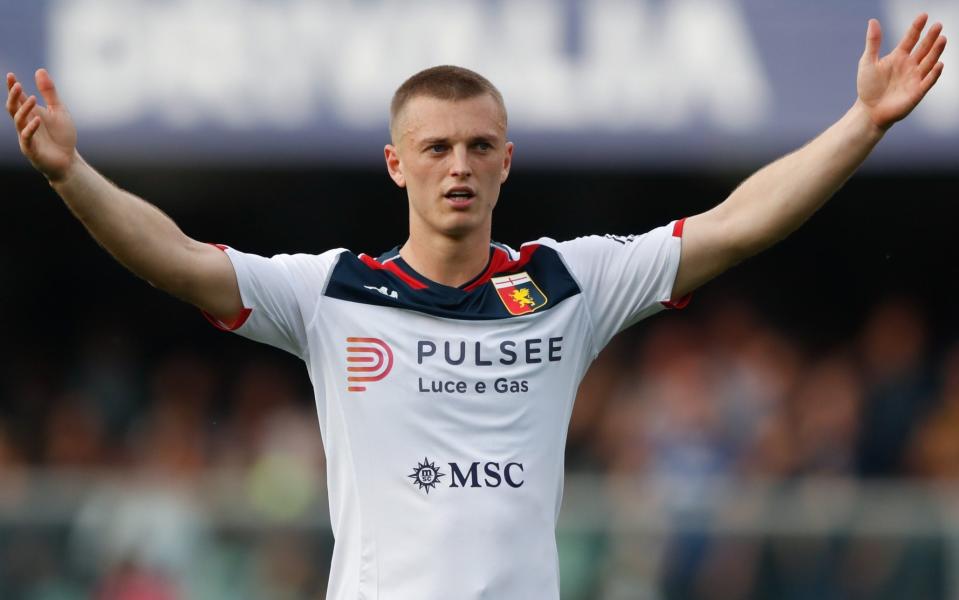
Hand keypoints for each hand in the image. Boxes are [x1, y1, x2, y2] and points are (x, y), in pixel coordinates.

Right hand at [6, 69, 77, 181]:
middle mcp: (25, 123)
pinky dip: (31, 128)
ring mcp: (26, 136)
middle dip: (13, 96)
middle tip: (17, 85)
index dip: (13, 87)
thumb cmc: (62, 135)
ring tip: (33, 98)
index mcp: (30, 113)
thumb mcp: (58, 110)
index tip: (11, 75)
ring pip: (18, 121)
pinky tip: (37, 119)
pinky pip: (27, 138)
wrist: (68, 160)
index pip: (18, 98)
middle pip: (13, 108)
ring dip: (24, 109)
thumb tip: (39, 70)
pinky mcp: (31, 149)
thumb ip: (49, 93)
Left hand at [857, 14, 946, 130]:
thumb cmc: (868, 87)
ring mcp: (915, 78)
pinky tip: (938, 64)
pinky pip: (928, 81)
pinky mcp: (917, 92)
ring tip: (942, 39)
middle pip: (923, 48)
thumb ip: (873, 42)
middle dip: (931, 37)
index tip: (924, 16)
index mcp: (899, 56)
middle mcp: (910, 65)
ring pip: (929, 62)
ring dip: (935, 52)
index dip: (917, 28)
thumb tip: (872, 21)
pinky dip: (933, 74)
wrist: (868, 110)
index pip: (911, 38)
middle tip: (938, 25)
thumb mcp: (867, 62)